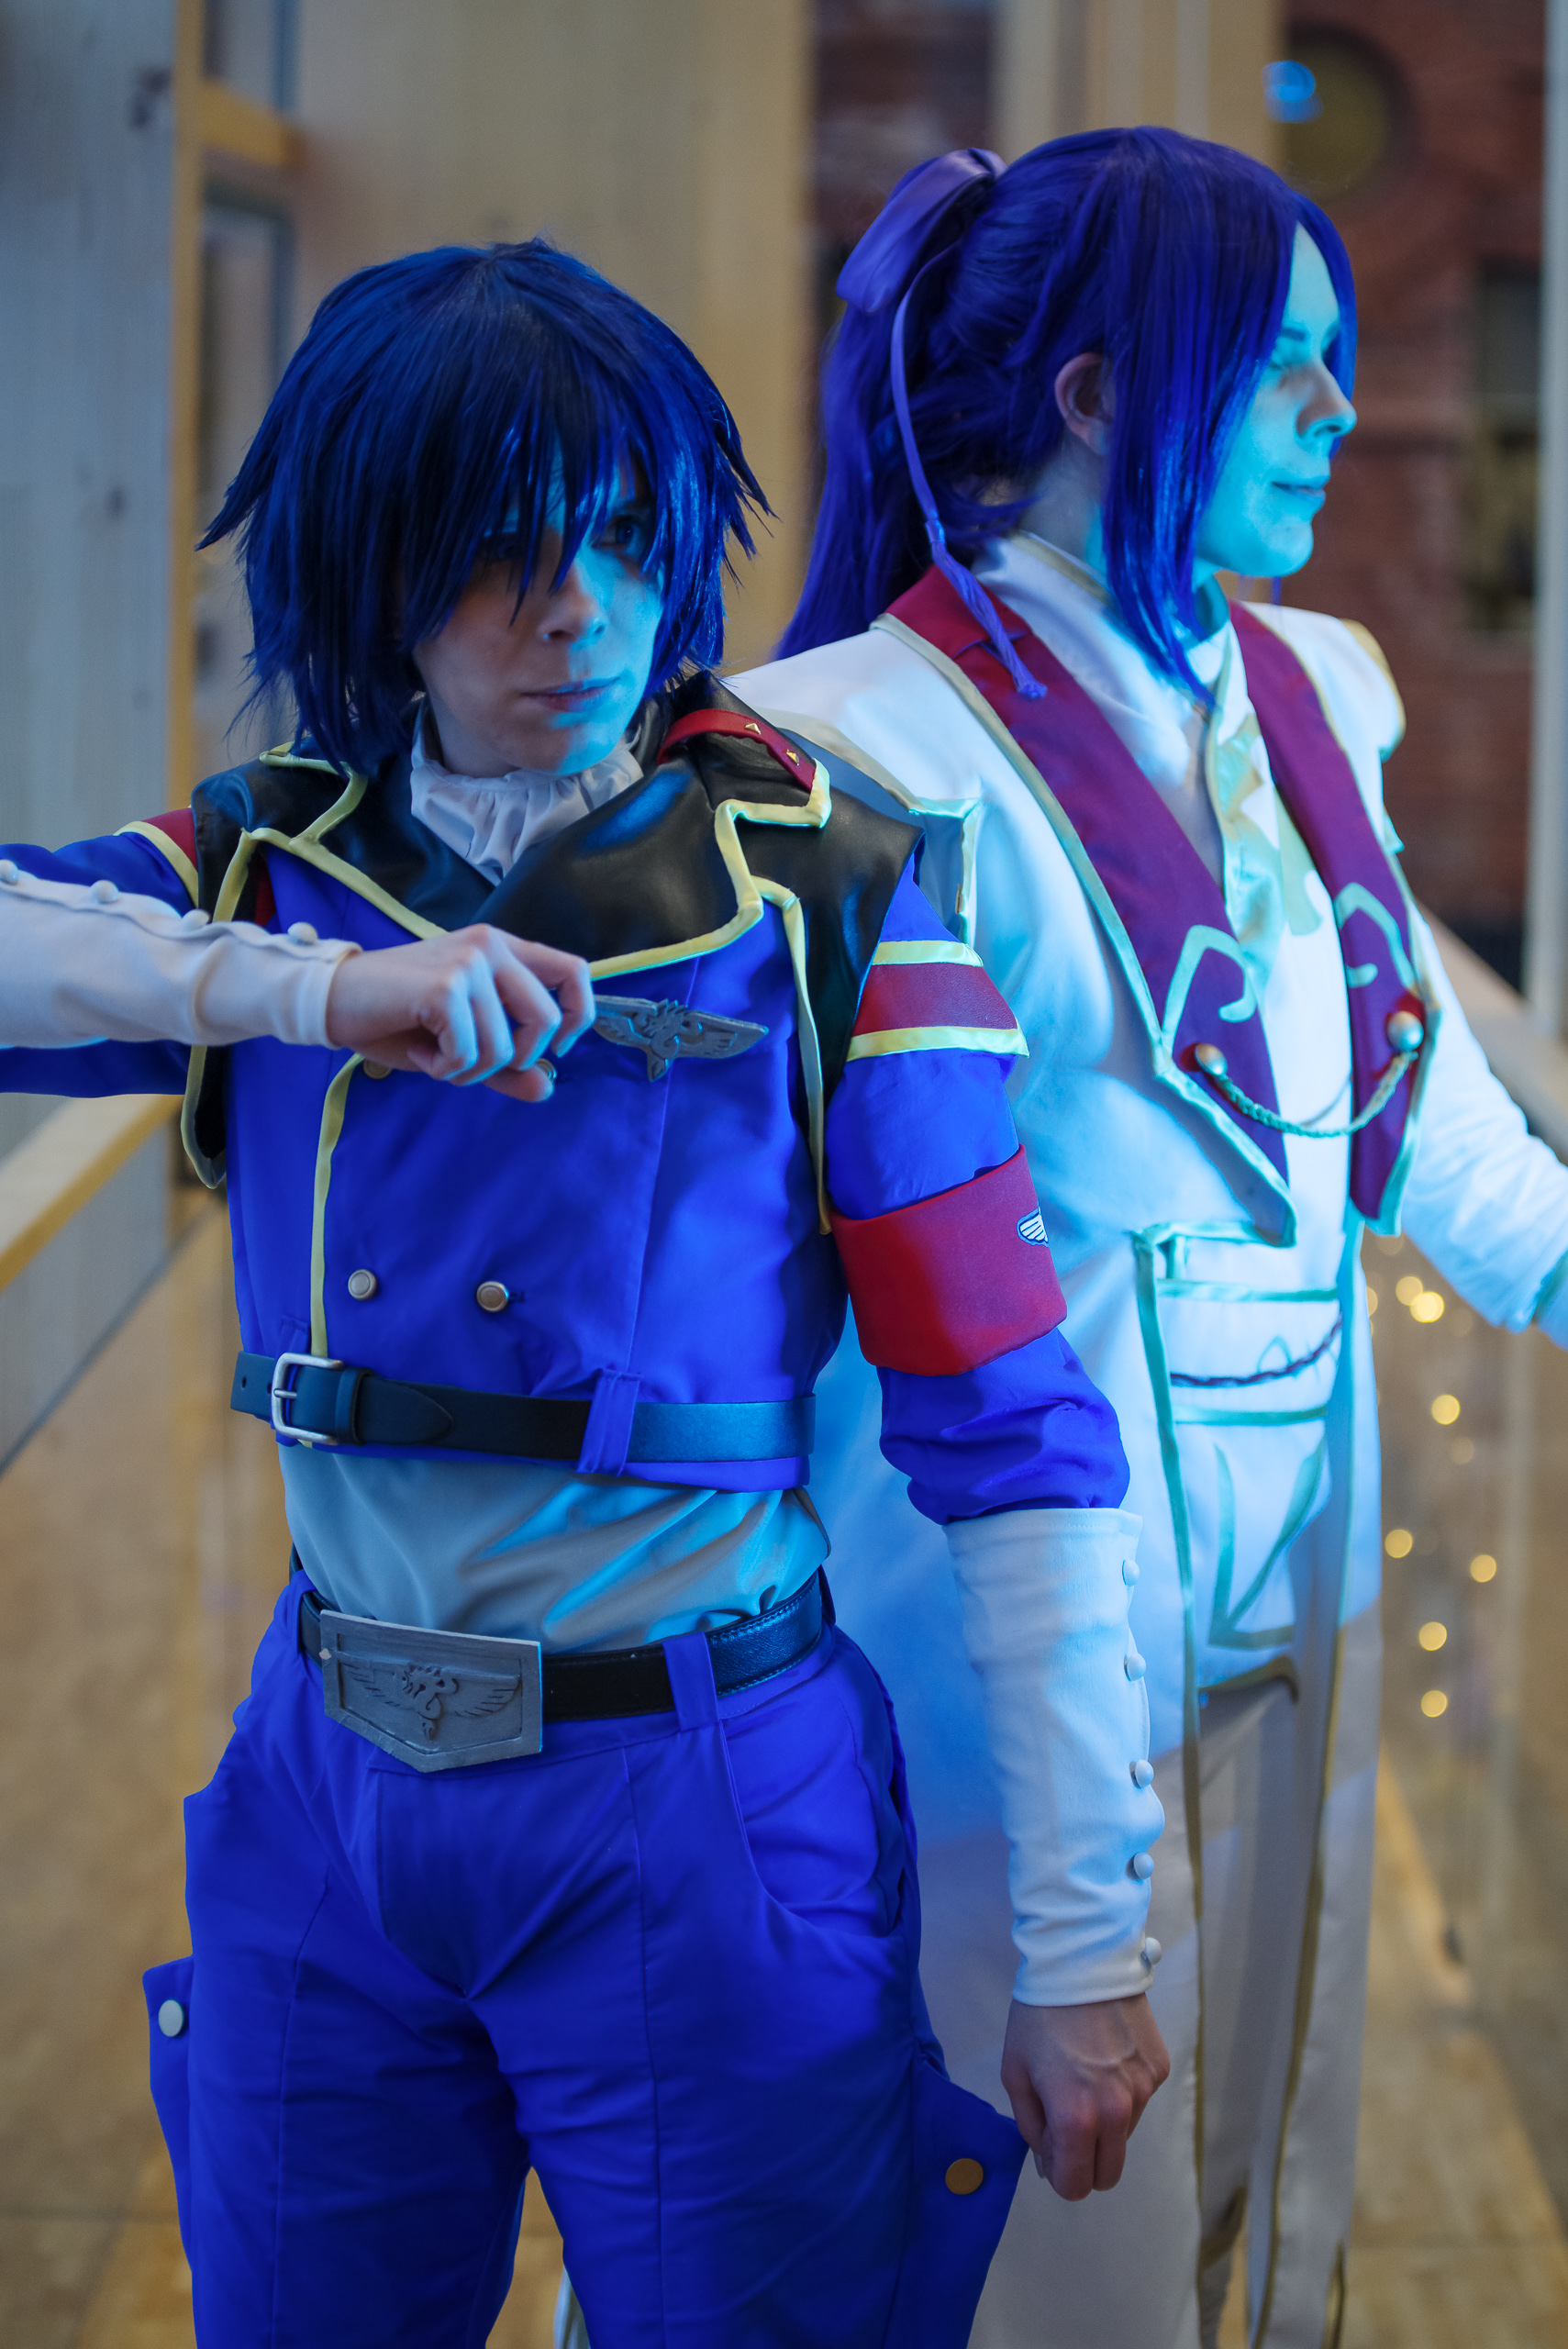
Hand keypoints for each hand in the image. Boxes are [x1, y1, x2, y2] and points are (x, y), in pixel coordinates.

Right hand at [325, 927, 592, 1101]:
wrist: (333, 1001)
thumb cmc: (396, 1018)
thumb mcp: (461, 1046)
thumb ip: (506, 1067)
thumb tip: (547, 1088)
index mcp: (502, 949)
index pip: (574, 971)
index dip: (577, 1016)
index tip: (553, 1049)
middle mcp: (490, 946)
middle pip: (547, 1019)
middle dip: (517, 1059)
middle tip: (474, 1061)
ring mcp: (468, 963)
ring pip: (505, 1046)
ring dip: (469, 1070)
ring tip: (435, 1056)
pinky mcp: (445, 987)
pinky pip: (470, 1053)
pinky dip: (445, 1068)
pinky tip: (421, 1052)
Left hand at [1001, 1993, 1169, 2200]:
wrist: (1082, 1960)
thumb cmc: (1039, 2016)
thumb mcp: (1015, 2073)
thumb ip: (1031, 2128)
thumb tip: (1049, 2162)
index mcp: (1076, 2118)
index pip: (1075, 2185)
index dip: (1059, 2175)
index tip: (1050, 2153)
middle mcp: (1116, 2112)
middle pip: (1107, 2174)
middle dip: (1085, 2163)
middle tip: (1066, 2127)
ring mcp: (1143, 2091)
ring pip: (1123, 2136)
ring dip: (1104, 2125)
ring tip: (1083, 2077)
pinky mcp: (1157, 2070)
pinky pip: (1138, 2101)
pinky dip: (1121, 2093)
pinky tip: (1104, 2057)